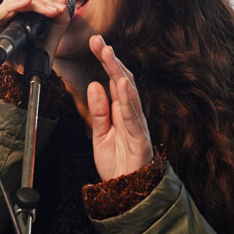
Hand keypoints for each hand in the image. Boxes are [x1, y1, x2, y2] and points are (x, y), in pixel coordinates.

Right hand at [0, 0, 70, 70]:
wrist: (29, 82)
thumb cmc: (37, 59)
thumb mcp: (53, 36)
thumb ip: (60, 17)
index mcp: (18, 13)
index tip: (60, 4)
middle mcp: (5, 16)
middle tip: (56, 9)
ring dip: (33, 1)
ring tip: (50, 10)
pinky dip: (13, 5)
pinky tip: (27, 3)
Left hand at [87, 35, 153, 180]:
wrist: (127, 192)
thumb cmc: (117, 163)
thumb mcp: (99, 134)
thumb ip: (98, 111)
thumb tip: (94, 85)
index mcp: (120, 111)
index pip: (113, 80)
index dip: (105, 60)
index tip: (95, 42)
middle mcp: (130, 113)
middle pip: (122, 80)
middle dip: (111, 59)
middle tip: (99, 40)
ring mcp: (136, 124)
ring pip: (129, 93)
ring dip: (118, 72)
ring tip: (108, 54)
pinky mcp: (139, 137)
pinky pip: (133, 115)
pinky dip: (128, 98)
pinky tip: (122, 84)